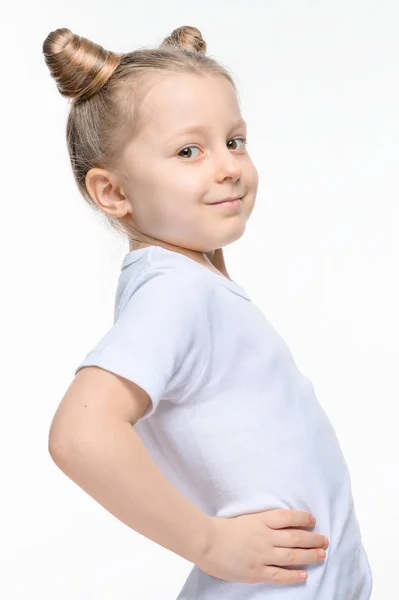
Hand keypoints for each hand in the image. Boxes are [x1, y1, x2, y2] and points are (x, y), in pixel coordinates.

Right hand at [196, 509, 328, 584]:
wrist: (206, 541)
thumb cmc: (221, 528)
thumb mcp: (245, 518)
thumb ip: (261, 522)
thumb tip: (278, 525)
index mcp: (261, 520)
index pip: (288, 518)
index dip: (303, 518)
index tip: (313, 520)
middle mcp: (265, 537)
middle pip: (295, 537)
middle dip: (313, 539)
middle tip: (325, 540)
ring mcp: (262, 555)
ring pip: (292, 556)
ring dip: (309, 555)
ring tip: (322, 555)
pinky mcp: (256, 572)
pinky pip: (279, 575)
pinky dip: (293, 575)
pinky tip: (304, 575)